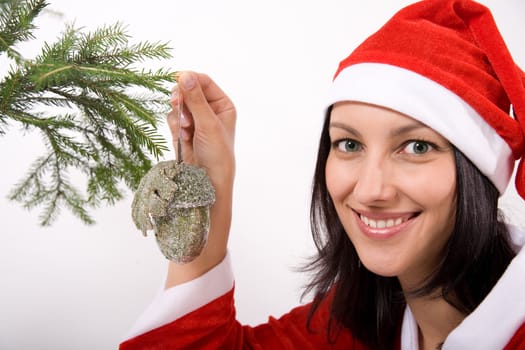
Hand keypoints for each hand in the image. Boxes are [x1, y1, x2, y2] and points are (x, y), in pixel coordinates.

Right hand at [168, 71, 235, 192]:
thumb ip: (195, 99)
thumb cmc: (217, 152)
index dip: (190, 79)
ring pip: (178, 104)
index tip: (178, 80)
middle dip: (182, 98)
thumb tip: (184, 75)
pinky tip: (183, 138)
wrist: (207, 179)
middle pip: (188, 90)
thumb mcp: (208, 123)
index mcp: (222, 104)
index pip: (204, 82)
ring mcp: (195, 119)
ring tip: (186, 129)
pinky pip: (172, 117)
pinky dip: (175, 126)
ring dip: (179, 115)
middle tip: (176, 103)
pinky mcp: (183, 129)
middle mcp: (209, 109)